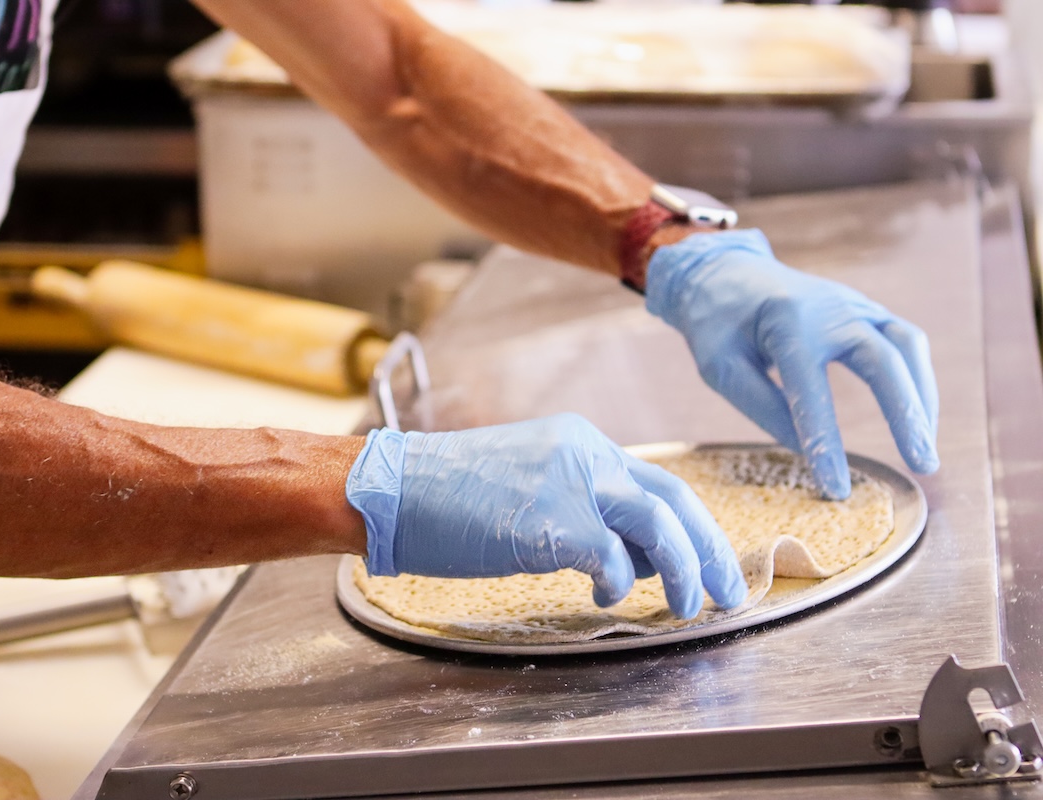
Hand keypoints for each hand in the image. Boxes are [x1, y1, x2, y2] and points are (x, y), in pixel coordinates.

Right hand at [346, 413, 746, 616]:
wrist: (392, 490)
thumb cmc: (446, 495)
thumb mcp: (526, 485)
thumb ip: (579, 507)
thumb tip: (628, 553)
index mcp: (579, 442)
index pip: (655, 481)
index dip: (691, 524)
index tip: (708, 557)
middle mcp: (584, 452)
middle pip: (673, 497)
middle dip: (709, 549)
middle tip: (729, 589)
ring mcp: (569, 482)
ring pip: (658, 523)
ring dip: (685, 569)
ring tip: (692, 606)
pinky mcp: (552, 520)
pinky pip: (613, 558)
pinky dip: (620, 584)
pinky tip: (608, 599)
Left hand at [646, 229, 939, 499]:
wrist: (725, 272)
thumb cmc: (717, 323)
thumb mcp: (719, 367)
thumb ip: (762, 405)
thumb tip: (806, 449)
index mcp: (784, 321)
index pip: (811, 389)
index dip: (826, 441)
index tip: (837, 489)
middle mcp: (829, 308)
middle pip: (883, 357)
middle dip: (907, 413)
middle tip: (923, 465)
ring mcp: (853, 304)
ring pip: (907, 346)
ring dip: (922, 398)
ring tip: (924, 449)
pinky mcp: (866, 309)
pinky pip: (905, 342)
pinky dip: (917, 380)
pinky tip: (916, 418)